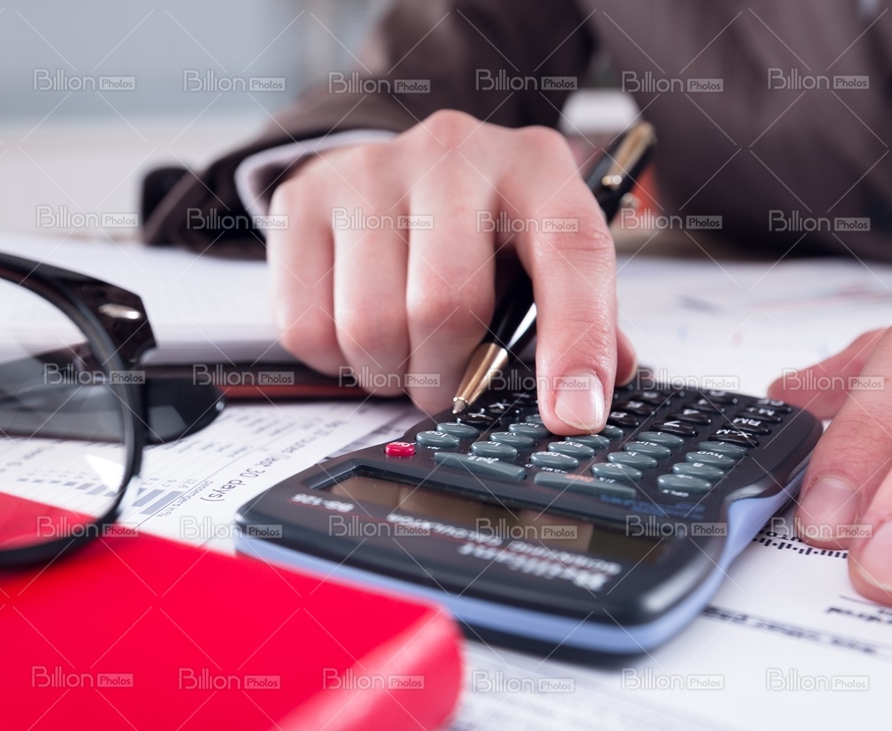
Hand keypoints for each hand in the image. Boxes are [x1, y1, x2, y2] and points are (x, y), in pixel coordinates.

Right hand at [267, 110, 636, 430]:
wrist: (387, 168)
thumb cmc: (475, 227)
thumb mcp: (538, 250)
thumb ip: (577, 318)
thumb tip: (590, 398)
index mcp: (535, 167)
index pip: (571, 252)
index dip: (575, 342)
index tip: (572, 416)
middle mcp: (453, 154)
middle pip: (446, 305)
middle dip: (447, 376)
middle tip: (448, 384)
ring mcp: (368, 172)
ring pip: (370, 326)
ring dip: (389, 372)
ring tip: (402, 353)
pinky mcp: (301, 202)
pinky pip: (307, 326)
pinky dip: (334, 357)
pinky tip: (353, 329)